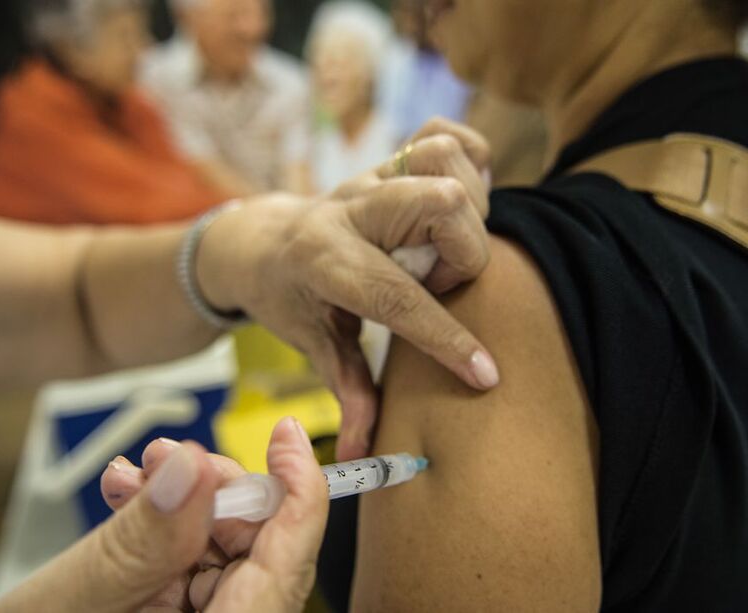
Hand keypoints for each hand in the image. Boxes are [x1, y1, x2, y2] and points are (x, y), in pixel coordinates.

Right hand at [99, 419, 326, 611]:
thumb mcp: (79, 598)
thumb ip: (142, 537)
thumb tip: (190, 468)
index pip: (287, 565)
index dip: (298, 492)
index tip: (285, 437)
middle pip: (258, 548)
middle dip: (215, 489)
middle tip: (168, 458)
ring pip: (223, 550)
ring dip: (180, 502)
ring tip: (133, 478)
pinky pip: (192, 566)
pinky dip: (164, 528)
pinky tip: (132, 500)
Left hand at [196, 119, 498, 459]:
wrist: (262, 240)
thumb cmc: (289, 296)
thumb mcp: (311, 343)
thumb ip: (347, 391)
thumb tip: (368, 452)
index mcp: (324, 260)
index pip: (394, 296)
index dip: (445, 338)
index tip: (485, 374)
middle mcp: (350, 209)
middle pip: (439, 204)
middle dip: (463, 254)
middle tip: (441, 285)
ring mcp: (371, 177)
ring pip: (444, 163)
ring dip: (467, 210)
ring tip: (446, 250)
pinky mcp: (390, 160)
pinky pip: (442, 136)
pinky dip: (468, 162)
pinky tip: (457, 205)